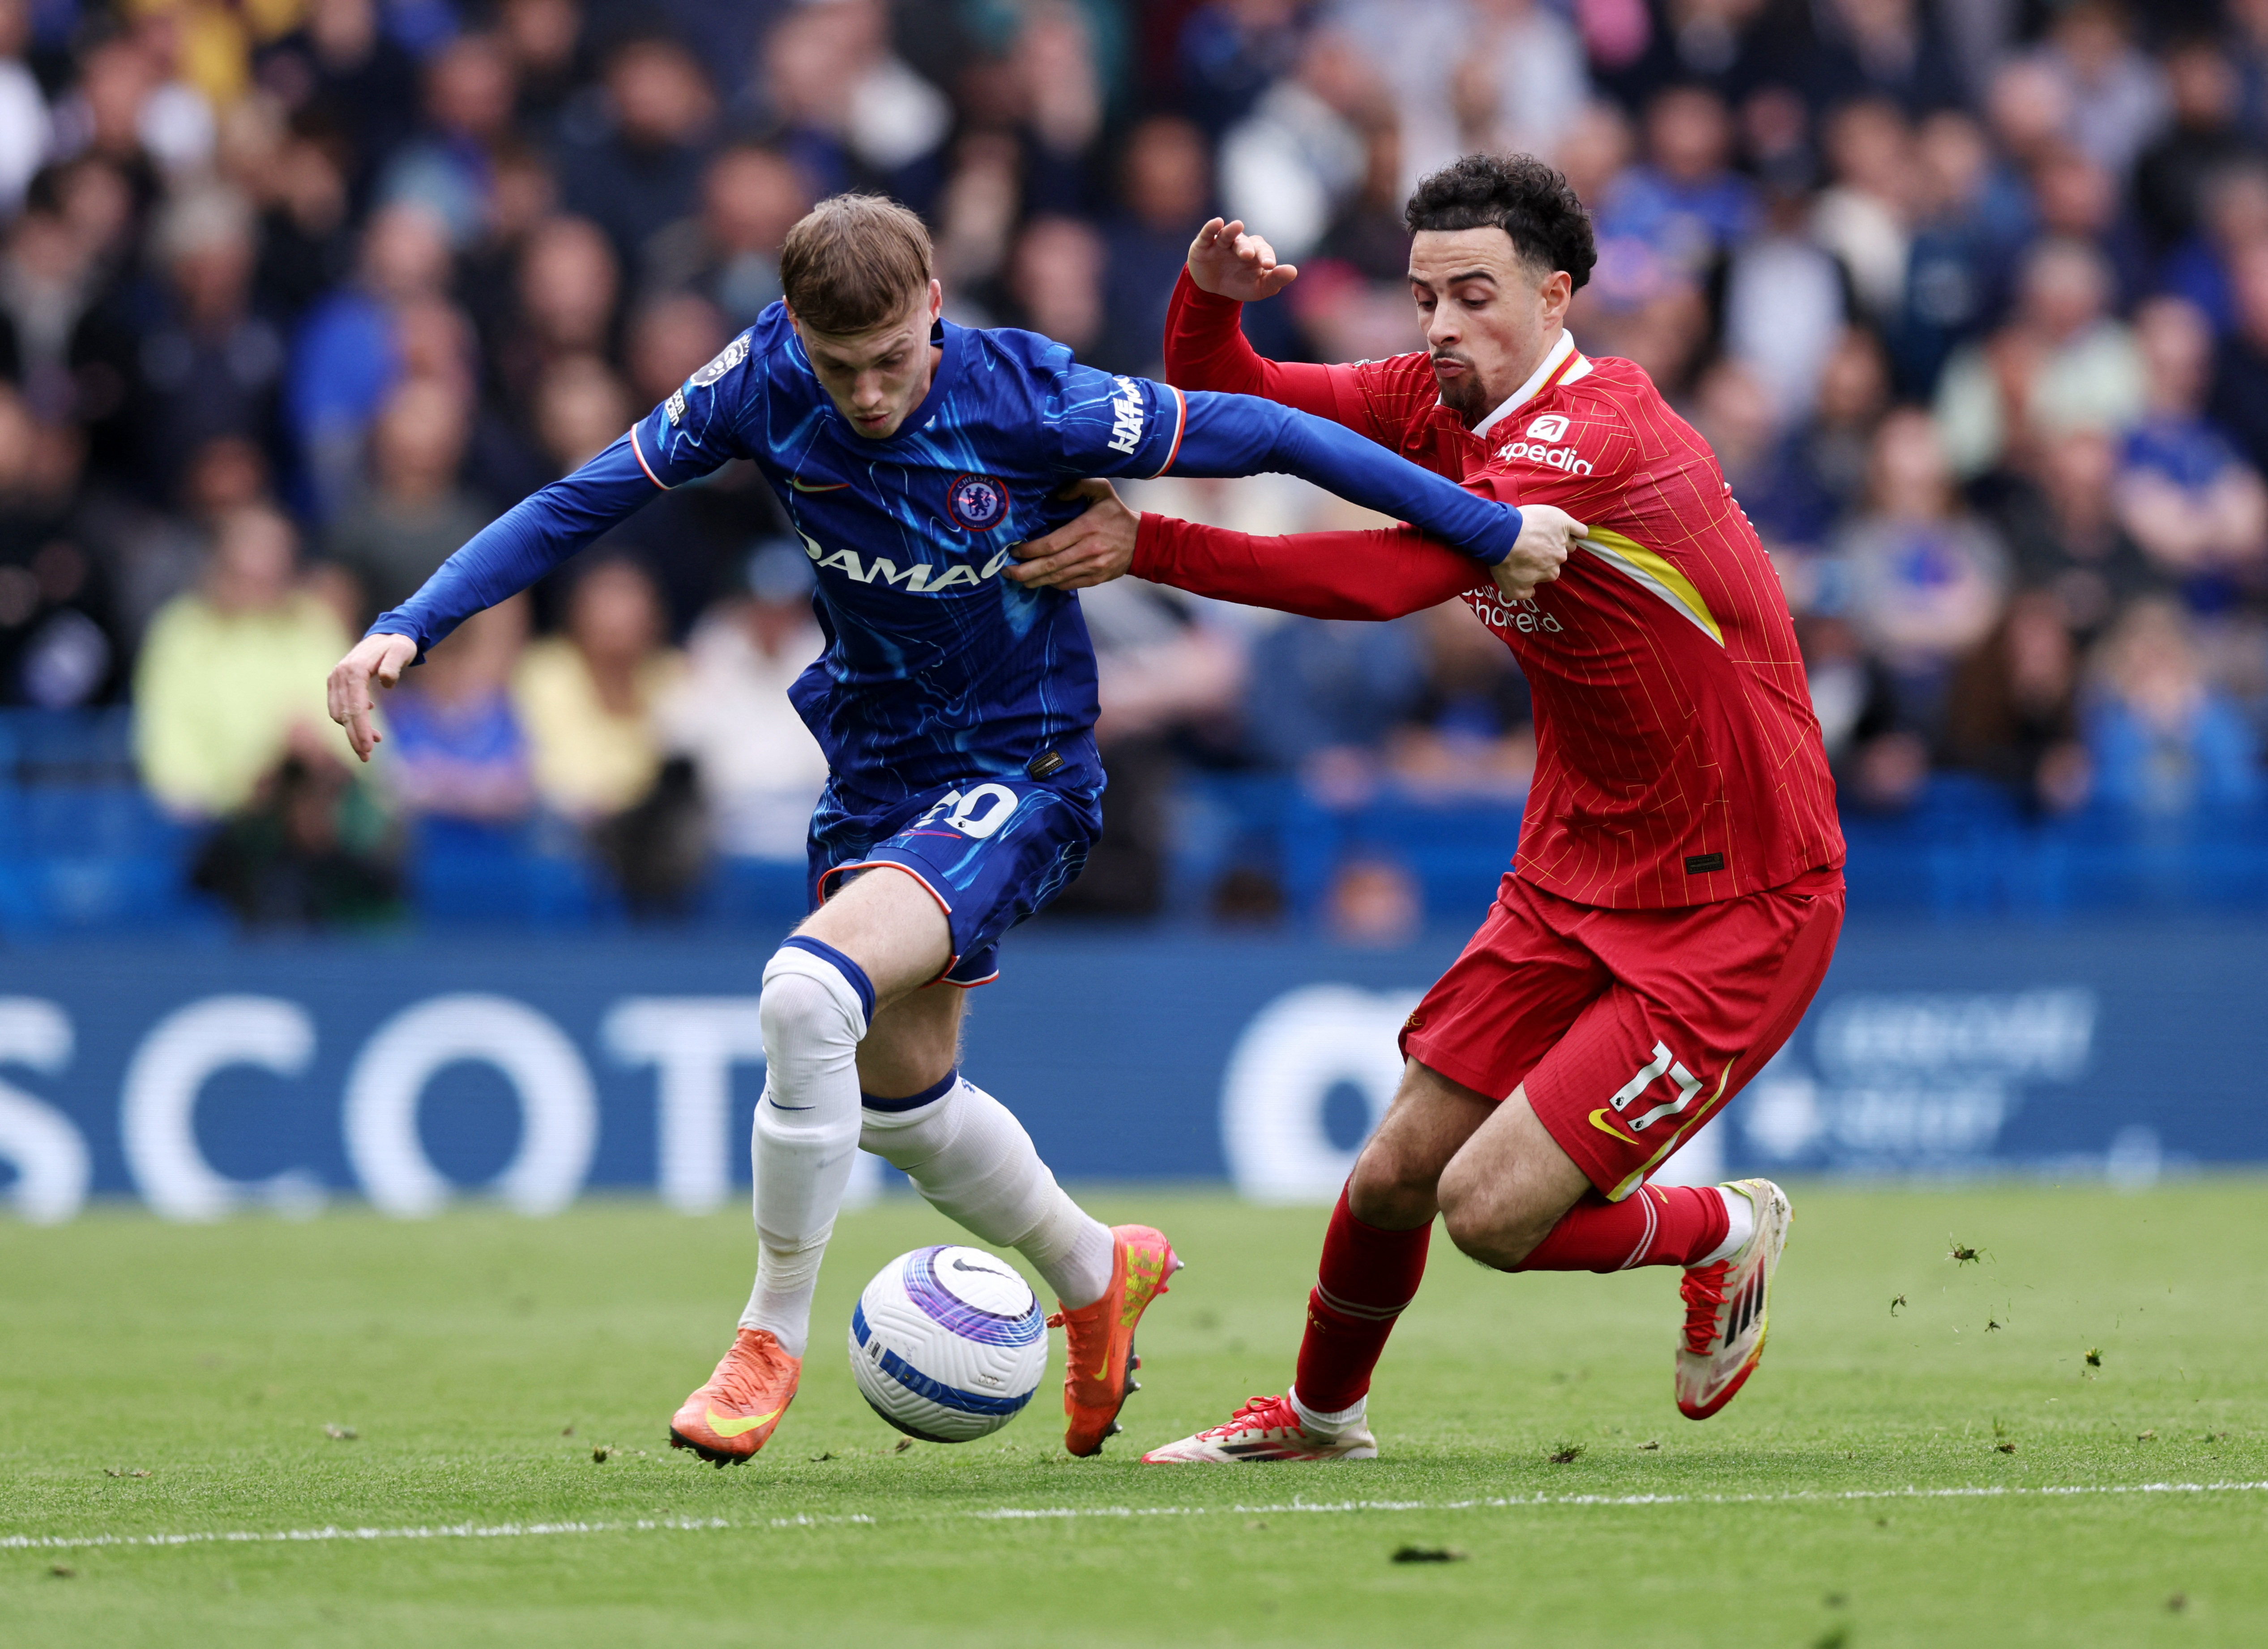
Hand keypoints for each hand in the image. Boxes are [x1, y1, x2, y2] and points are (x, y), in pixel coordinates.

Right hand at [326, 632, 417, 761]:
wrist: (387, 634)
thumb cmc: (398, 645)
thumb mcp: (402, 650)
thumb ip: (394, 665)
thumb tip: (387, 682)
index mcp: (354, 670)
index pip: (355, 707)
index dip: (360, 729)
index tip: (368, 748)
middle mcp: (340, 675)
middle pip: (344, 714)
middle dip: (354, 737)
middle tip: (367, 758)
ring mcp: (335, 678)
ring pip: (339, 712)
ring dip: (353, 730)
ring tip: (375, 741)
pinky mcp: (337, 682)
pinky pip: (339, 706)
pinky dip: (351, 719)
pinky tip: (368, 724)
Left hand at [1006, 479, 1139, 590]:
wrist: (1142, 542)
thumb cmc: (1117, 514)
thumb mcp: (1102, 490)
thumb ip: (1079, 485)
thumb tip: (1055, 493)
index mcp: (1086, 528)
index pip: (1052, 543)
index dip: (1030, 550)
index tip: (1014, 550)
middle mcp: (1088, 550)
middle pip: (1050, 565)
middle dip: (1025, 571)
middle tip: (1006, 572)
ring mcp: (1093, 567)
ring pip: (1057, 579)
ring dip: (1034, 581)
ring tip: (1017, 579)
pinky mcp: (1096, 579)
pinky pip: (1069, 585)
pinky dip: (1052, 585)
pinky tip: (1039, 582)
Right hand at [1186, 217, 1297, 301]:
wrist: (1214, 290)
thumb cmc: (1241, 284)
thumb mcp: (1259, 288)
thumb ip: (1276, 280)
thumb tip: (1293, 271)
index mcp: (1256, 252)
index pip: (1263, 251)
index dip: (1266, 257)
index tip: (1269, 266)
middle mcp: (1239, 244)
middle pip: (1245, 242)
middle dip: (1246, 248)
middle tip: (1248, 255)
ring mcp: (1221, 244)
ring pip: (1227, 236)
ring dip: (1231, 232)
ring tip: (1237, 225)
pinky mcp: (1203, 245)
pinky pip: (1208, 234)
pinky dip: (1211, 228)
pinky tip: (1217, 222)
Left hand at [1491, 504, 1587, 601]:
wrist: (1501, 536)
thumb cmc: (1504, 562)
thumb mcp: (1510, 588)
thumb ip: (1524, 594)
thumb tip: (1533, 593)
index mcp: (1550, 573)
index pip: (1550, 570)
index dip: (1540, 564)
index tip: (1529, 557)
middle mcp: (1559, 558)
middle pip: (1559, 556)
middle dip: (1548, 552)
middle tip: (1532, 544)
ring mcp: (1562, 541)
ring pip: (1568, 543)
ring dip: (1560, 540)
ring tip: (1545, 534)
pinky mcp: (1563, 524)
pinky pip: (1580, 530)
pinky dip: (1578, 531)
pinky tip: (1572, 530)